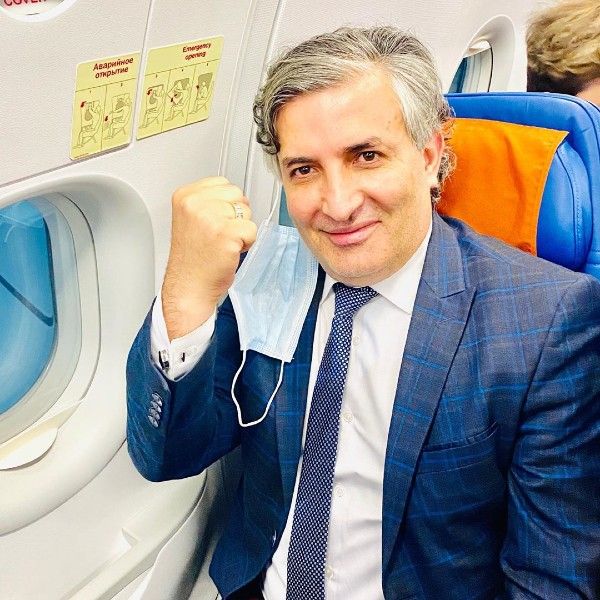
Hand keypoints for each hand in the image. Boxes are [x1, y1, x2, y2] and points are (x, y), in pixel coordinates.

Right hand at [161, 177, 256, 339]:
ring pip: (246, 212)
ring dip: (241, 230)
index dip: (225, 206)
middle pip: (237, 195)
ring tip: (222, 244)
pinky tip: (228, 252)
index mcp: (185, 196)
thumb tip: (237, 196)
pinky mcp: (226, 233)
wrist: (189, 287)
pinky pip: (252, 230)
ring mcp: (210, 217)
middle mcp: (195, 203)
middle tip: (218, 237)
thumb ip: (209, 202)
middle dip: (235, 217)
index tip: (213, 225)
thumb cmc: (194, 258)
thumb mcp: (192, 219)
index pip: (223, 184)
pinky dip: (247, 243)